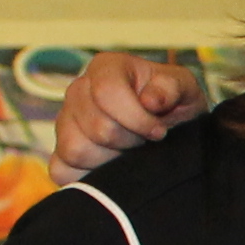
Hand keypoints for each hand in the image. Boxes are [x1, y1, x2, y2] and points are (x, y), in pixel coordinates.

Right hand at [48, 51, 203, 181]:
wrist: (170, 126)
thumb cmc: (174, 103)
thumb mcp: (185, 88)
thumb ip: (171, 88)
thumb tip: (150, 101)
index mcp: (105, 68)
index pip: (107, 92)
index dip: (137, 118)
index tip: (159, 130)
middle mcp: (78, 90)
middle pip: (97, 128)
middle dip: (130, 140)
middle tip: (144, 139)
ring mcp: (65, 121)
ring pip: (77, 151)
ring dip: (111, 158)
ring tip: (129, 149)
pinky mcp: (60, 151)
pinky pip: (62, 170)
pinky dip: (88, 175)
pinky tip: (111, 166)